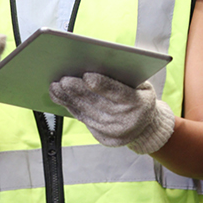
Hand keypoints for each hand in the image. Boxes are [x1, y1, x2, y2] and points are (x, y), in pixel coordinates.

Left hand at [49, 73, 174, 154]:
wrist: (146, 126)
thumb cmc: (140, 97)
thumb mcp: (142, 85)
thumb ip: (125, 77)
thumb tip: (98, 63)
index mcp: (138, 103)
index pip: (118, 93)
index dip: (102, 84)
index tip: (86, 76)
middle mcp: (126, 120)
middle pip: (97, 103)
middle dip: (78, 91)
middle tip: (63, 80)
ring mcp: (114, 132)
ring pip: (87, 113)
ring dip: (69, 100)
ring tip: (56, 88)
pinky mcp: (104, 138)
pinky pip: (85, 121)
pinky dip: (73, 109)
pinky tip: (63, 99)